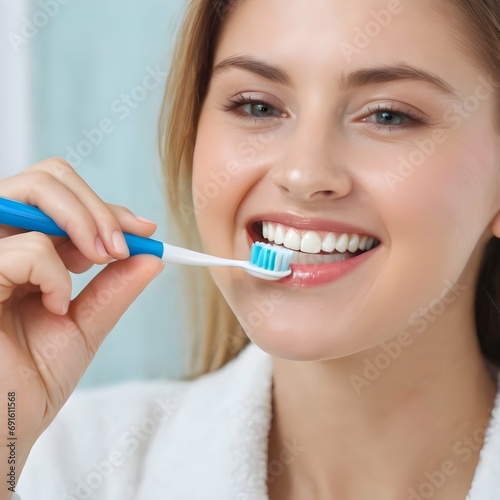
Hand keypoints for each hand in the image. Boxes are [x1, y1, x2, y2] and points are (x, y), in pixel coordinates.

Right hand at [0, 158, 163, 473]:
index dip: (106, 207)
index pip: (62, 198)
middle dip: (96, 207)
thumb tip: (151, 255)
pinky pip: (27, 247)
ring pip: (35, 192)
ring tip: (100, 262)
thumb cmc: (32, 380)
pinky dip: (55, 273)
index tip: (144, 229)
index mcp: (22, 250)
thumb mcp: (85, 324)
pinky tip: (54, 305)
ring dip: (84, 224)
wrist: (1, 426)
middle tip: (121, 246)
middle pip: (47, 179)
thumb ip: (114, 287)